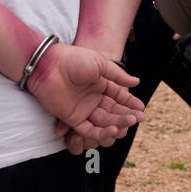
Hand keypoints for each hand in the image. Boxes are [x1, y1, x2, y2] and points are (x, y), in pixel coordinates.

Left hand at [25, 42, 142, 142]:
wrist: (49, 65)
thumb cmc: (73, 59)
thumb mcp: (99, 63)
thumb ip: (117, 75)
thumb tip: (136, 82)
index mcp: (99, 84)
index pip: (119, 96)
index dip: (130, 102)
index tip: (142, 108)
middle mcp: (92, 98)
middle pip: (113, 111)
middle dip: (127, 114)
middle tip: (139, 118)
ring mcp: (83, 109)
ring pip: (104, 121)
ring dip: (117, 123)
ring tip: (129, 123)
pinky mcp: (72, 118)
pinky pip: (89, 129)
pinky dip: (101, 132)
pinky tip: (113, 129)